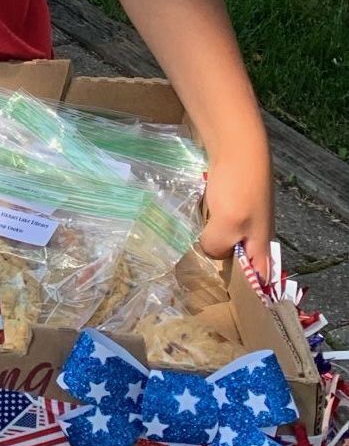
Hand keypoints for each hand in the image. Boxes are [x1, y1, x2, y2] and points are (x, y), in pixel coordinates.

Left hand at [199, 124, 275, 281]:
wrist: (237, 146)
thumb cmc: (237, 188)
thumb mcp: (227, 225)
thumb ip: (217, 246)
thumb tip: (208, 251)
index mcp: (260, 244)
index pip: (260, 278)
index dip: (248, 292)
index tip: (224, 300)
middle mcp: (255, 233)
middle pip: (241, 259)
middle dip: (222, 267)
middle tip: (195, 278)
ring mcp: (244, 215)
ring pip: (227, 239)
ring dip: (210, 244)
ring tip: (185, 255)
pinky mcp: (231, 199)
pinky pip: (218, 221)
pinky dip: (206, 225)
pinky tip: (189, 227)